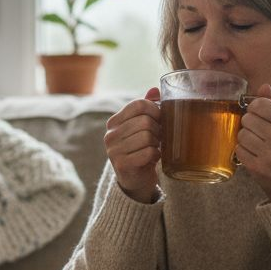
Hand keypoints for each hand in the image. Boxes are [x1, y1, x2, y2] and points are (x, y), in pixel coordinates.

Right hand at [103, 87, 161, 202]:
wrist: (135, 180)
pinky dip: (155, 155)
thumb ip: (146, 108)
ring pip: (147, 137)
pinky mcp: (122, 165)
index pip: (138, 104)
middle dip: (158, 129)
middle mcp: (110, 135)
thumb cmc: (140, 150)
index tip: (160, 119)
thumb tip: (155, 89)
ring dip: (157, 143)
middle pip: (145, 121)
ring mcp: (113, 151)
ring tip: (155, 148)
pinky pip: (148, 153)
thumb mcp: (142, 127)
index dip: (155, 109)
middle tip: (159, 138)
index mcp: (114, 122)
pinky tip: (153, 158)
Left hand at [236, 84, 270, 200]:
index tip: (257, 116)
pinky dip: (242, 153)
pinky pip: (238, 150)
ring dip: (244, 140)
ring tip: (256, 146)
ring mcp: (269, 154)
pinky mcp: (258, 167)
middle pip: (247, 119)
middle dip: (248, 126)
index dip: (254, 109)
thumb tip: (263, 86)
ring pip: (241, 135)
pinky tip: (252, 156)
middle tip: (257, 134)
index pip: (260, 104)